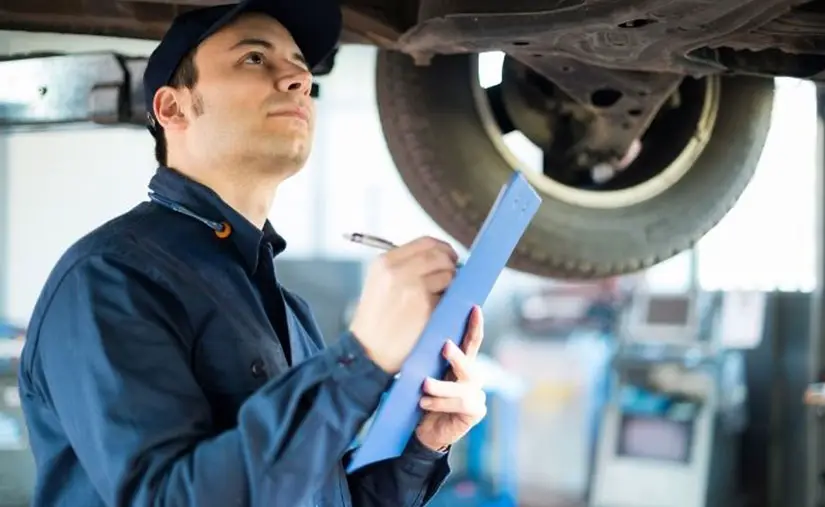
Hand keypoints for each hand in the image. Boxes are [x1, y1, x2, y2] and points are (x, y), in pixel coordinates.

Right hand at [349, 236, 458, 373]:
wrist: (368, 351)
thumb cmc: (376, 320)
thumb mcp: (379, 283)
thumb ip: (404, 267)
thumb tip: (439, 258)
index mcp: (385, 262)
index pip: (425, 242)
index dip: (443, 248)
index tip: (449, 257)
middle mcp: (398, 271)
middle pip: (440, 255)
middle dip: (451, 265)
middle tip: (453, 276)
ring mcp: (413, 288)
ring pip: (448, 274)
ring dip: (451, 285)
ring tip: (441, 297)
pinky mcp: (425, 307)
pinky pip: (449, 296)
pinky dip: (449, 301)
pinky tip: (439, 310)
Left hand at [414, 306, 486, 451]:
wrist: (423, 431)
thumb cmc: (423, 399)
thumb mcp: (425, 377)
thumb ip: (428, 362)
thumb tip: (418, 340)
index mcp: (461, 365)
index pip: (471, 342)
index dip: (474, 325)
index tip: (474, 308)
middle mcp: (472, 378)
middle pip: (469, 363)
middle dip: (457, 356)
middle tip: (445, 346)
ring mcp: (477, 395)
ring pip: (462, 387)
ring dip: (441, 387)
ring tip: (424, 386)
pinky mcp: (476, 412)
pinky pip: (460, 404)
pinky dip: (440, 403)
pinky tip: (424, 404)